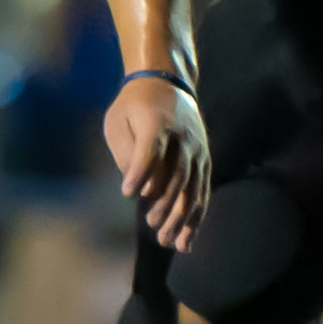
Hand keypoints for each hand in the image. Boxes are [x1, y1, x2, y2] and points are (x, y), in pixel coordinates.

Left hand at [103, 74, 211, 252]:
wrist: (167, 83)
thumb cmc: (134, 107)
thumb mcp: (118, 120)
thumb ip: (126, 152)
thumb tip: (136, 188)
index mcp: (158, 122)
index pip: (151, 150)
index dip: (141, 172)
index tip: (128, 194)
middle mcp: (183, 137)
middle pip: (176, 174)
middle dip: (165, 204)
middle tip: (153, 226)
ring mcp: (198, 150)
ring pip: (193, 187)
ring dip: (182, 217)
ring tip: (169, 241)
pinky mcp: (204, 160)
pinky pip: (202, 190)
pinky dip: (196, 216)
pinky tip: (186, 238)